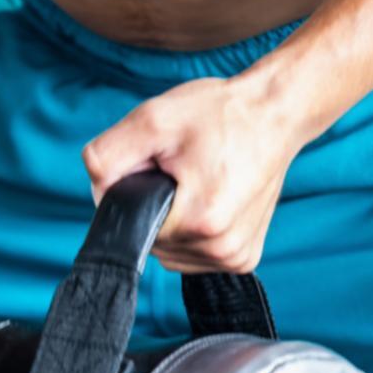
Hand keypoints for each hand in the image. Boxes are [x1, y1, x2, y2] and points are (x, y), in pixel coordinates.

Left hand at [81, 75, 313, 273]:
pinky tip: (208, 200)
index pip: (133, 227)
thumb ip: (108, 156)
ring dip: (172, 222)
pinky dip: (191, 232)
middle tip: (179, 168)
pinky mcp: (243, 260)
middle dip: (154, 207)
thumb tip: (96, 193)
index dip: (133, 194)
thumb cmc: (220, 114)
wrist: (275, 112)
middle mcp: (221, 250)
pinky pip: (194, 255)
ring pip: (171, 252)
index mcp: (200, 222)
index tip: (158, 165)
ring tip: (197, 182)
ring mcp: (235, 259)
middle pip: (152, 242)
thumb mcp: (153, 119)